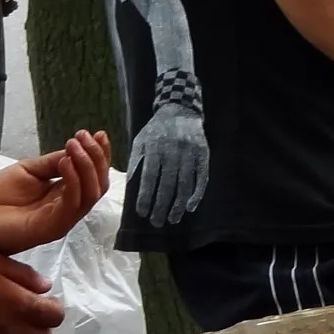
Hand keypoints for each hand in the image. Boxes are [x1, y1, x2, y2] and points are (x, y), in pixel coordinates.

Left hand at [0, 131, 110, 257]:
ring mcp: (62, 219)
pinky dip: (73, 181)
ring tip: (74, 145)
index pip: (93, 176)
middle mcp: (68, 208)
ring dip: (87, 166)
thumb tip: (75, 150)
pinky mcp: (52, 227)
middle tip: (84, 136)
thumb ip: (53, 163)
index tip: (99, 133)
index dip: (100, 155)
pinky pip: (72, 204)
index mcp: (64, 195)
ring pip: (91, 194)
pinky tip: (64, 161)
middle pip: (98, 185)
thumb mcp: (28, 171)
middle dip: (97, 157)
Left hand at [127, 102, 207, 231]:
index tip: (142, 213)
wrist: (180, 110)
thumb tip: (130, 187)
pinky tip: (191, 207)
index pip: (150, 178)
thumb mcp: (140, 141)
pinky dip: (197, 194)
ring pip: (185, 184)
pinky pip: (201, 178)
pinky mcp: (203, 155)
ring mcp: (190, 153)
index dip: (146, 197)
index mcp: (155, 148)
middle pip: (168, 184)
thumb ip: (135, 162)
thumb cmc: (156, 130)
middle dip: (162, 206)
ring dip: (179, 204)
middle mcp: (173, 151)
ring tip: (173, 219)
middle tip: (157, 222)